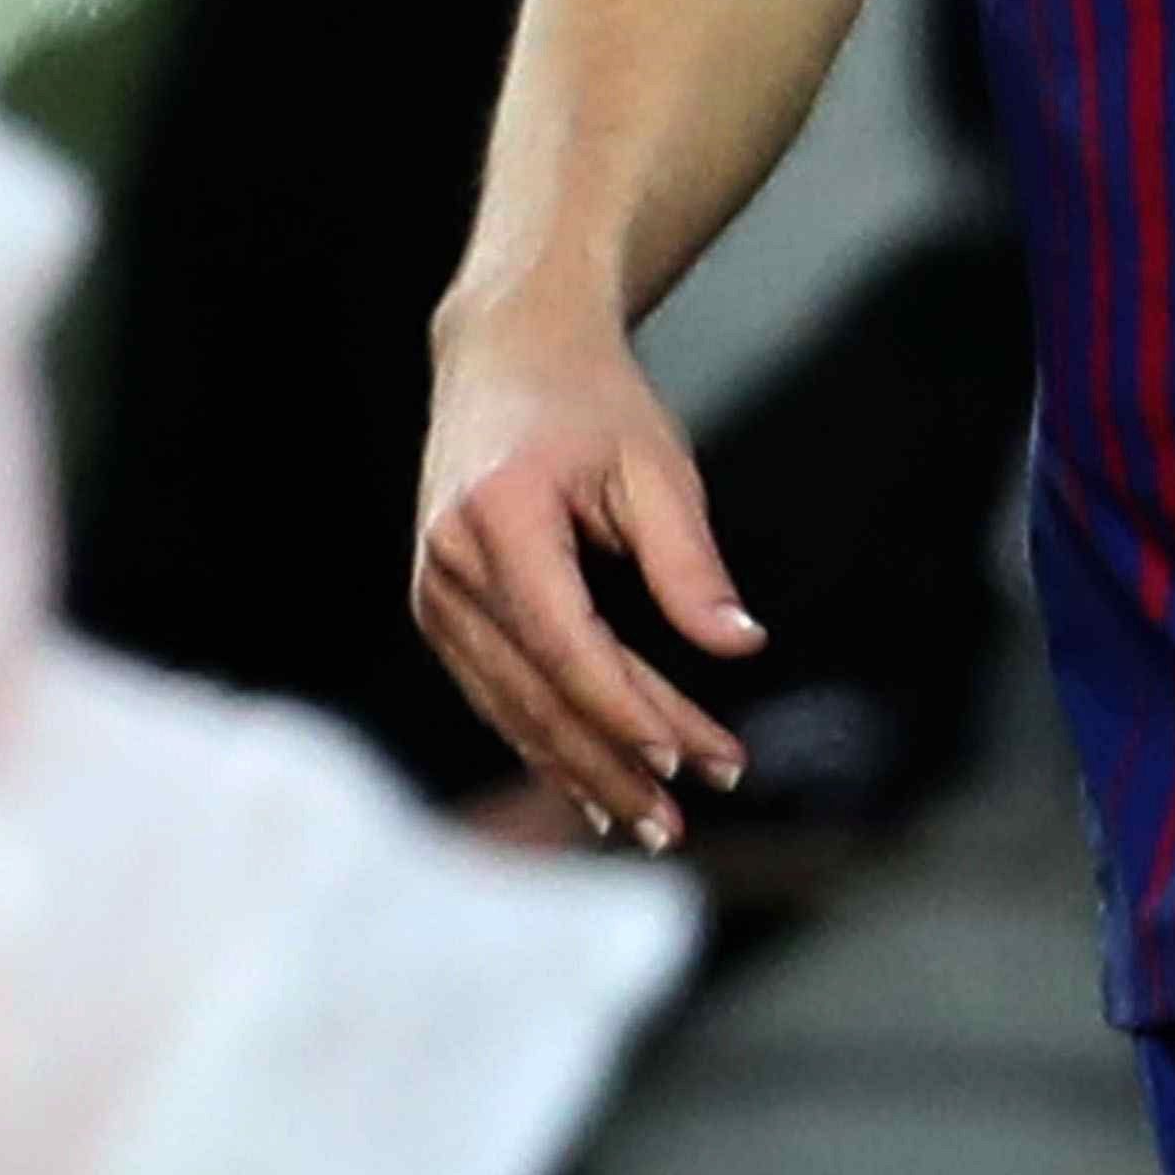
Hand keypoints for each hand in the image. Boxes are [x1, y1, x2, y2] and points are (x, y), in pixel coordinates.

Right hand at [412, 287, 761, 850]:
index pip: (568, 647)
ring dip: (582, 770)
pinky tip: (594, 786)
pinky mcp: (441, 610)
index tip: (689, 757)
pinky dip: (546, 741)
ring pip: (514, 707)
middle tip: (686, 816)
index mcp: (497, 524)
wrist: (507, 353)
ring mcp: (434, 595)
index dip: (628, 711)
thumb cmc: (591, 402)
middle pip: (539, 693)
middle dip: (615, 762)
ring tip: (651, 821)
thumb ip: (689, 562)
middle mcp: (448, 569)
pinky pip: (498, 693)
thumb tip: (740, 645)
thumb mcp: (654, 465)